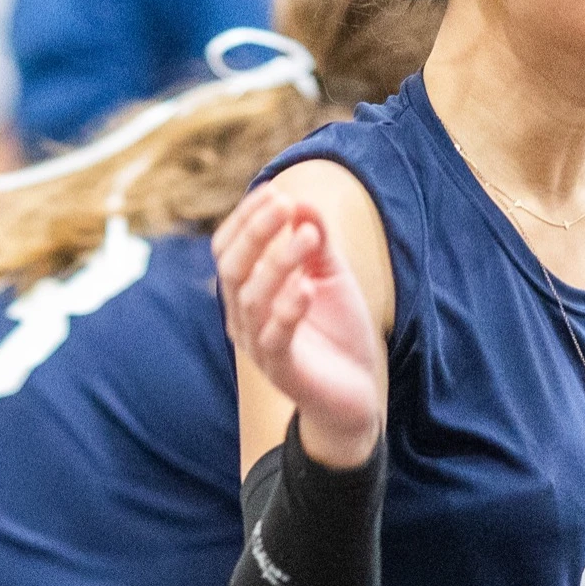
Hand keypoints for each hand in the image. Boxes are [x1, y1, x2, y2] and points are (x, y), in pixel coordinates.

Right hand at [215, 185, 382, 467]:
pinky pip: (275, 338)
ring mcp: (259, 346)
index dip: (246, 219)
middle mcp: (244, 318)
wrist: (356, 394)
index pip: (229, 249)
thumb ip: (318, 242)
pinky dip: (287, 310)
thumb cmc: (338, 332)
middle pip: (232, 268)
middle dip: (256, 232)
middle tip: (285, 204)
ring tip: (309, 236)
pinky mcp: (282, 371)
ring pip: (252, 299)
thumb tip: (303, 200)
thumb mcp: (331, 277)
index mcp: (248, 292)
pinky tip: (306, 288)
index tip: (275, 191)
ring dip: (279, 262)